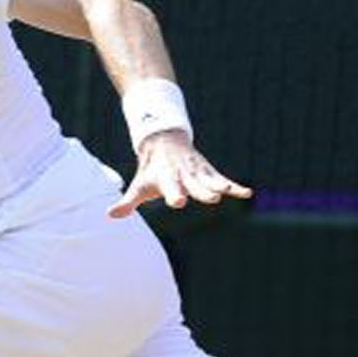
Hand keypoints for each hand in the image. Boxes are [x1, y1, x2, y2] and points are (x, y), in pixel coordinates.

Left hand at [110, 130, 252, 216]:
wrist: (163, 141)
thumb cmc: (150, 171)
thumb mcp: (138, 186)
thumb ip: (127, 202)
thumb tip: (109, 215)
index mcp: (166, 178)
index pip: (170, 188)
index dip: (174, 194)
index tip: (179, 201)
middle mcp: (183, 174)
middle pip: (194, 184)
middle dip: (202, 191)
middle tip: (211, 198)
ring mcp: (197, 172)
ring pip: (210, 180)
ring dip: (220, 186)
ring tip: (230, 192)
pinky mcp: (208, 172)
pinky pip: (223, 180)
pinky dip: (234, 186)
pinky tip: (247, 193)